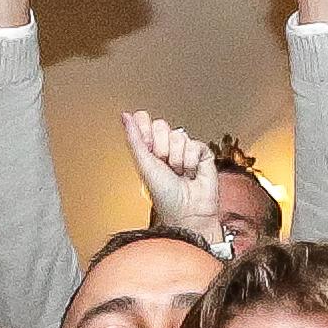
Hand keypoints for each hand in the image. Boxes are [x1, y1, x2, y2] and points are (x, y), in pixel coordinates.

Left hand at [122, 109, 221, 233]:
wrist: (187, 212)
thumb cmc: (164, 196)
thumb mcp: (144, 164)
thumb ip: (134, 138)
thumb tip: (125, 116)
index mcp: (149, 149)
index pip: (145, 122)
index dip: (145, 130)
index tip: (148, 148)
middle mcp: (167, 147)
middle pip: (162, 125)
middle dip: (161, 148)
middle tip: (164, 165)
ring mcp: (185, 149)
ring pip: (179, 135)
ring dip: (177, 158)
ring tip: (179, 173)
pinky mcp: (203, 154)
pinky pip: (195, 144)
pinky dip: (191, 161)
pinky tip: (191, 173)